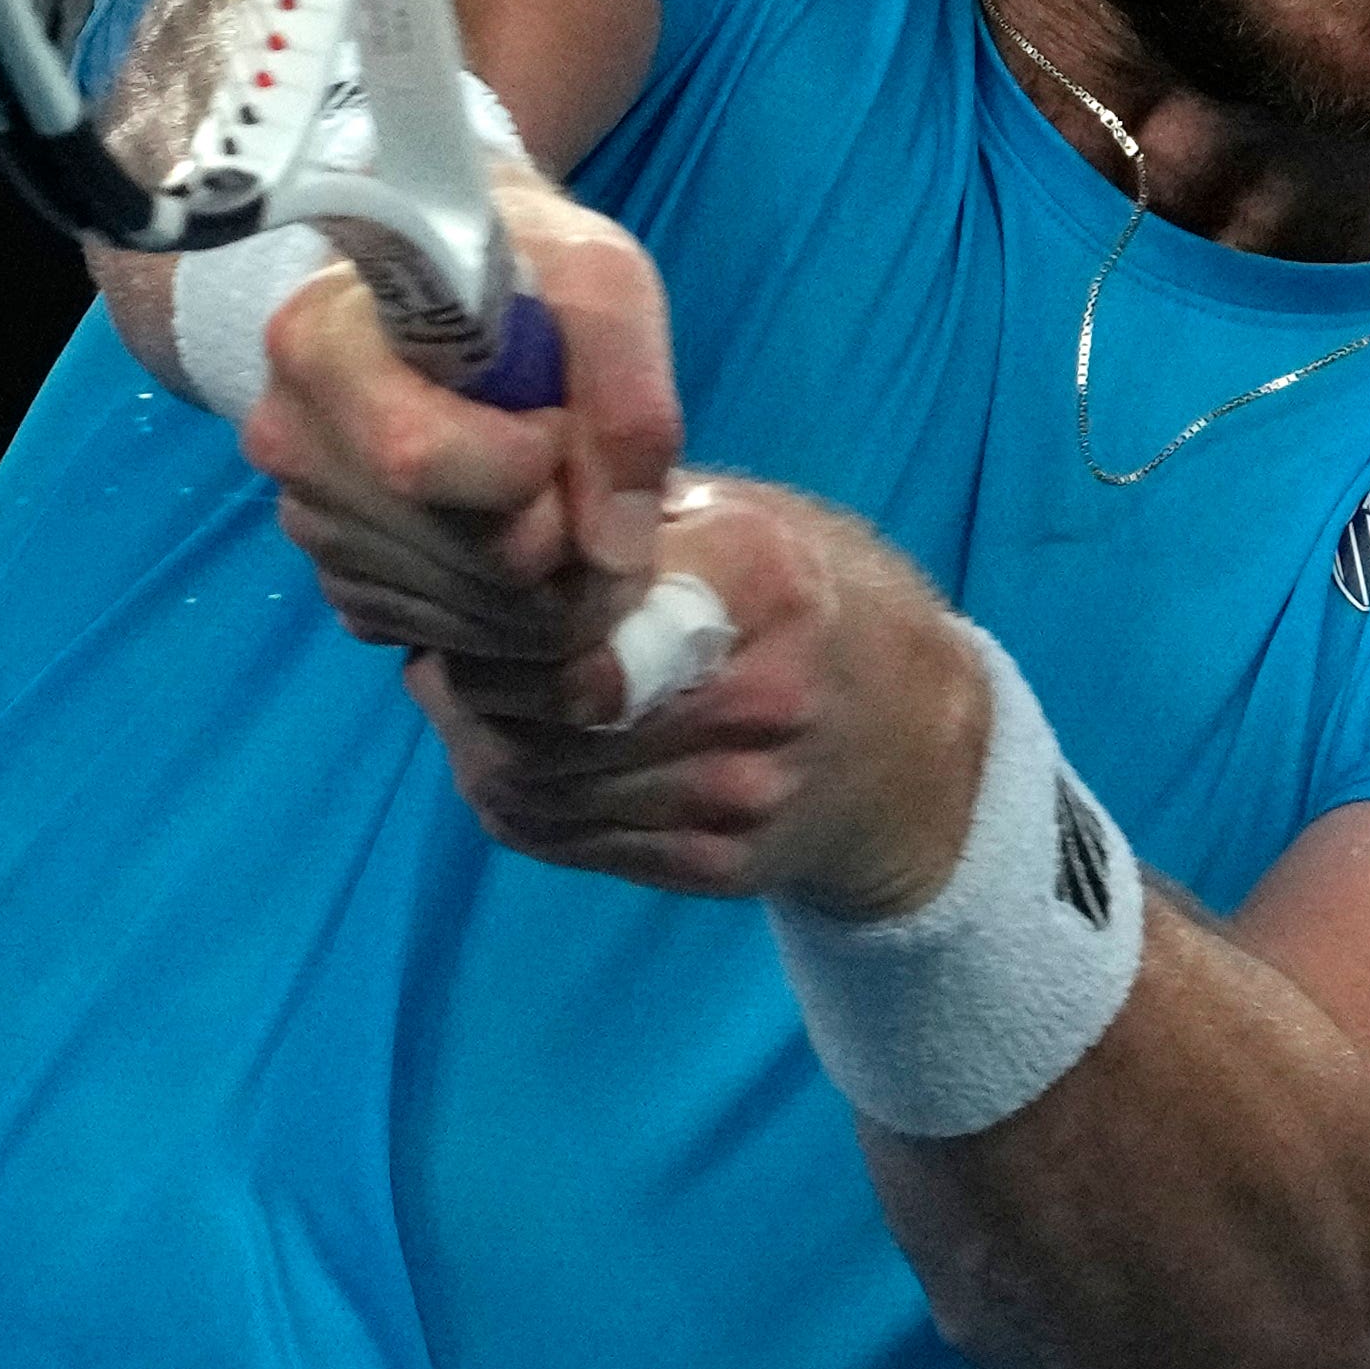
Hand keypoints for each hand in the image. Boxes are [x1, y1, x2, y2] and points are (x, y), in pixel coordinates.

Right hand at [237, 171, 681, 668]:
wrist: (457, 275)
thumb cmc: (523, 260)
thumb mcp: (597, 278)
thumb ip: (626, 397)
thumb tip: (612, 547)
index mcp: (321, 345)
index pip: (422, 461)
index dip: (537, 464)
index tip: (566, 414)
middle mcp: (293, 443)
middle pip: (464, 554)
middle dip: (567, 539)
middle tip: (593, 476)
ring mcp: (311, 522)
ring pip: (466, 617)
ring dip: (552, 586)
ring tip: (570, 499)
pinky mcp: (342, 580)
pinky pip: (447, 639)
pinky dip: (512, 611)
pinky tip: (523, 531)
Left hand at [403, 477, 989, 912]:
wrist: (921, 746)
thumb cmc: (816, 600)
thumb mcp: (750, 515)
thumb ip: (631, 511)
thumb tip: (490, 503)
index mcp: (763, 580)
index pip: (578, 609)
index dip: (501, 604)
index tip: (475, 585)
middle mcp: (757, 694)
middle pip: (543, 704)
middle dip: (472, 674)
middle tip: (448, 642)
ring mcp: (738, 793)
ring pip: (532, 779)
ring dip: (476, 734)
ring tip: (475, 691)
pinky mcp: (714, 865)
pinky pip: (558, 837)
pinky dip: (512, 790)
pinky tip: (515, 747)